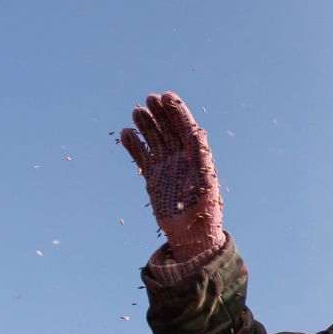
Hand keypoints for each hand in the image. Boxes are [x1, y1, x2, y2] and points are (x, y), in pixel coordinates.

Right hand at [119, 92, 223, 260]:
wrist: (191, 237)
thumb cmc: (204, 213)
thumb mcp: (206, 184)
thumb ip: (201, 158)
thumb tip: (198, 132)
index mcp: (197, 156)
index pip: (186, 127)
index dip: (177, 111)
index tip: (167, 96)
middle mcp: (181, 158)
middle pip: (168, 129)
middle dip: (160, 113)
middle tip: (150, 98)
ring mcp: (166, 167)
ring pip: (154, 140)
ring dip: (146, 125)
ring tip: (137, 111)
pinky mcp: (153, 178)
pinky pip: (142, 157)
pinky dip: (134, 146)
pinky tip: (126, 133)